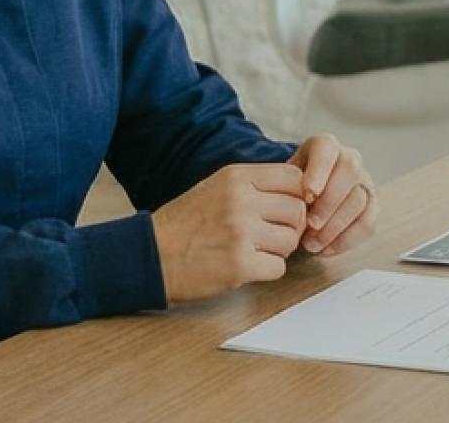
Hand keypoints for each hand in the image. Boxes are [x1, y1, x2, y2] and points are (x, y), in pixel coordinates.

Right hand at [150, 162, 306, 303]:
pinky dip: (268, 271)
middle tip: (271, 235)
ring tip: (256, 250)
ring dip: (280, 250)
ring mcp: (241, 232)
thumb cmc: (183, 223)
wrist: (150, 254)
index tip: (285, 209)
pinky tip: (247, 266)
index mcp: (236, 176)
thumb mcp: (216, 187)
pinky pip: (279, 267)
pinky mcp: (240, 264)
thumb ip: (253, 185)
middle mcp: (241, 200)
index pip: (294, 177)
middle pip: (298, 210)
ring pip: (291, 240)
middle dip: (290, 226)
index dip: (297, 196)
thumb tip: (297, 191)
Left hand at [287, 134, 379, 256]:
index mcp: (324, 146)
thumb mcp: (280, 182)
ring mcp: (363, 182)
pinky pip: (367, 223)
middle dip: (330, 201)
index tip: (307, 195)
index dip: (320, 171)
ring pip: (359, 199)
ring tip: (311, 244)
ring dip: (335, 226)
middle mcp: (348, 159)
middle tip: (310, 224)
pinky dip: (346, 240)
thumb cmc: (288, 190)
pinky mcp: (372, 207)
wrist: (300, 203)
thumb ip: (285, 187)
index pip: (327, 148)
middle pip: (350, 171)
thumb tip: (287, 204)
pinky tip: (325, 250)